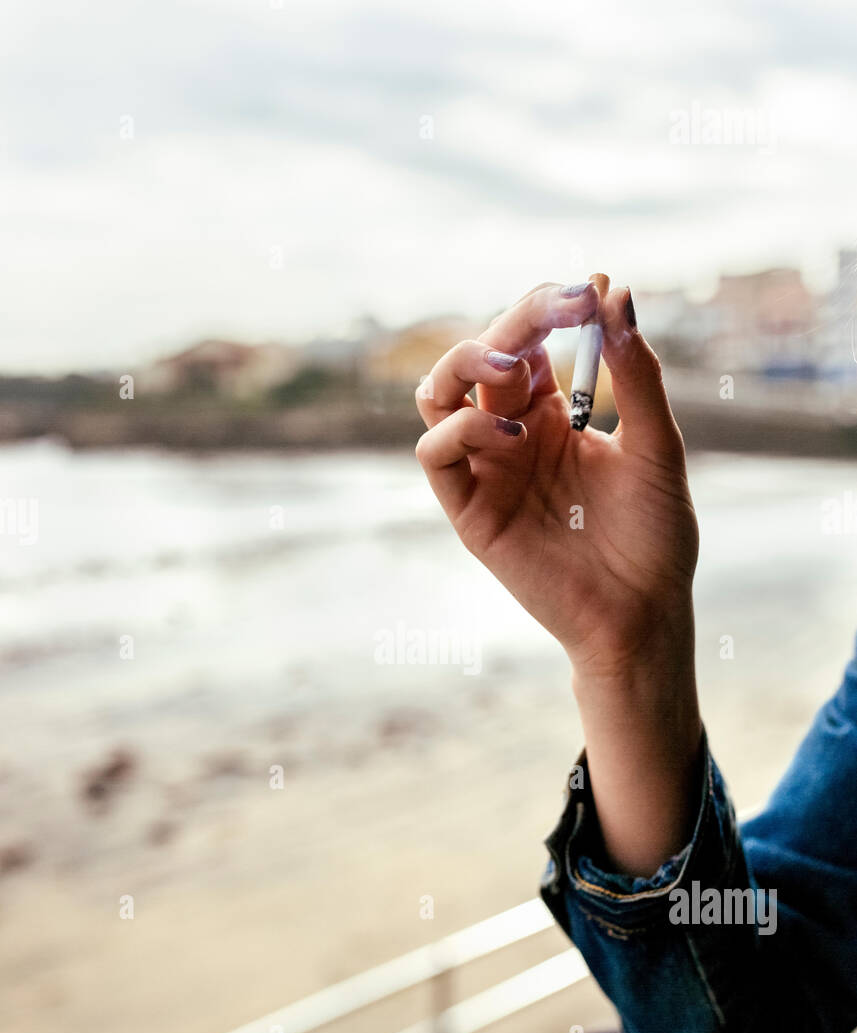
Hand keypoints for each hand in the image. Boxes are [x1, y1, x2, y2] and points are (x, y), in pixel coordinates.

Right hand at [415, 276, 702, 875]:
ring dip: (463, 361)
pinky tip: (511, 429)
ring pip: (437, 395)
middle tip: (556, 309)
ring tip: (510, 359)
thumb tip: (617, 293)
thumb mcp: (657, 445)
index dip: (549, 309)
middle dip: (516, 321)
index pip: (530, 343)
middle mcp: (512, 437)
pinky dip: (460, 426)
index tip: (586, 291)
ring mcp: (487, 471)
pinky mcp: (469, 511)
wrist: (642, 614)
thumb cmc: (655, 537)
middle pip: (483, 357)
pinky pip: (435, 452)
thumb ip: (636, 375)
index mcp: (554, 417)